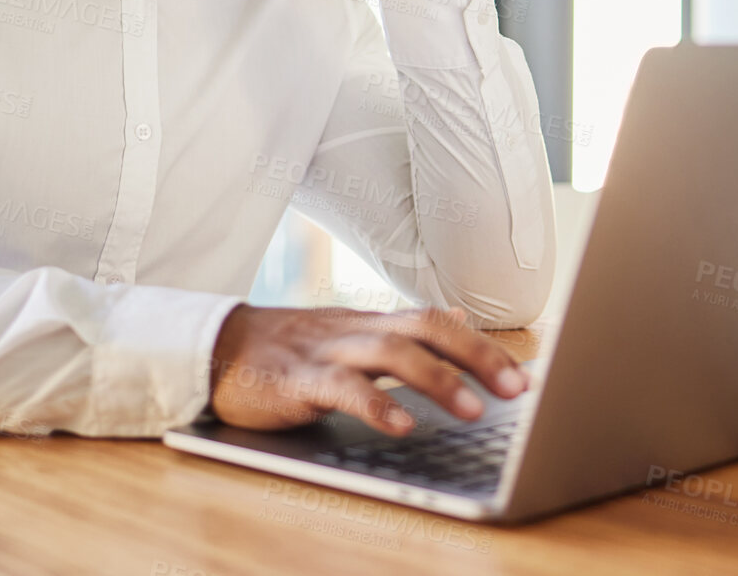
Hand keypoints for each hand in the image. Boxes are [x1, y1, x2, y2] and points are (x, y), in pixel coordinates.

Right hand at [206, 304, 530, 435]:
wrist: (215, 347)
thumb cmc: (288, 348)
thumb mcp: (353, 330)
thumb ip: (406, 326)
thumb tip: (459, 312)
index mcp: (372, 322)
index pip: (437, 322)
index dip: (482, 346)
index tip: (522, 376)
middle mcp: (356, 331)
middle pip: (425, 329)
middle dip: (476, 356)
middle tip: (516, 388)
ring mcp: (327, 353)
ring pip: (390, 353)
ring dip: (437, 380)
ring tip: (472, 410)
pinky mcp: (297, 380)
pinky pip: (342, 389)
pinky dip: (375, 404)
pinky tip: (403, 425)